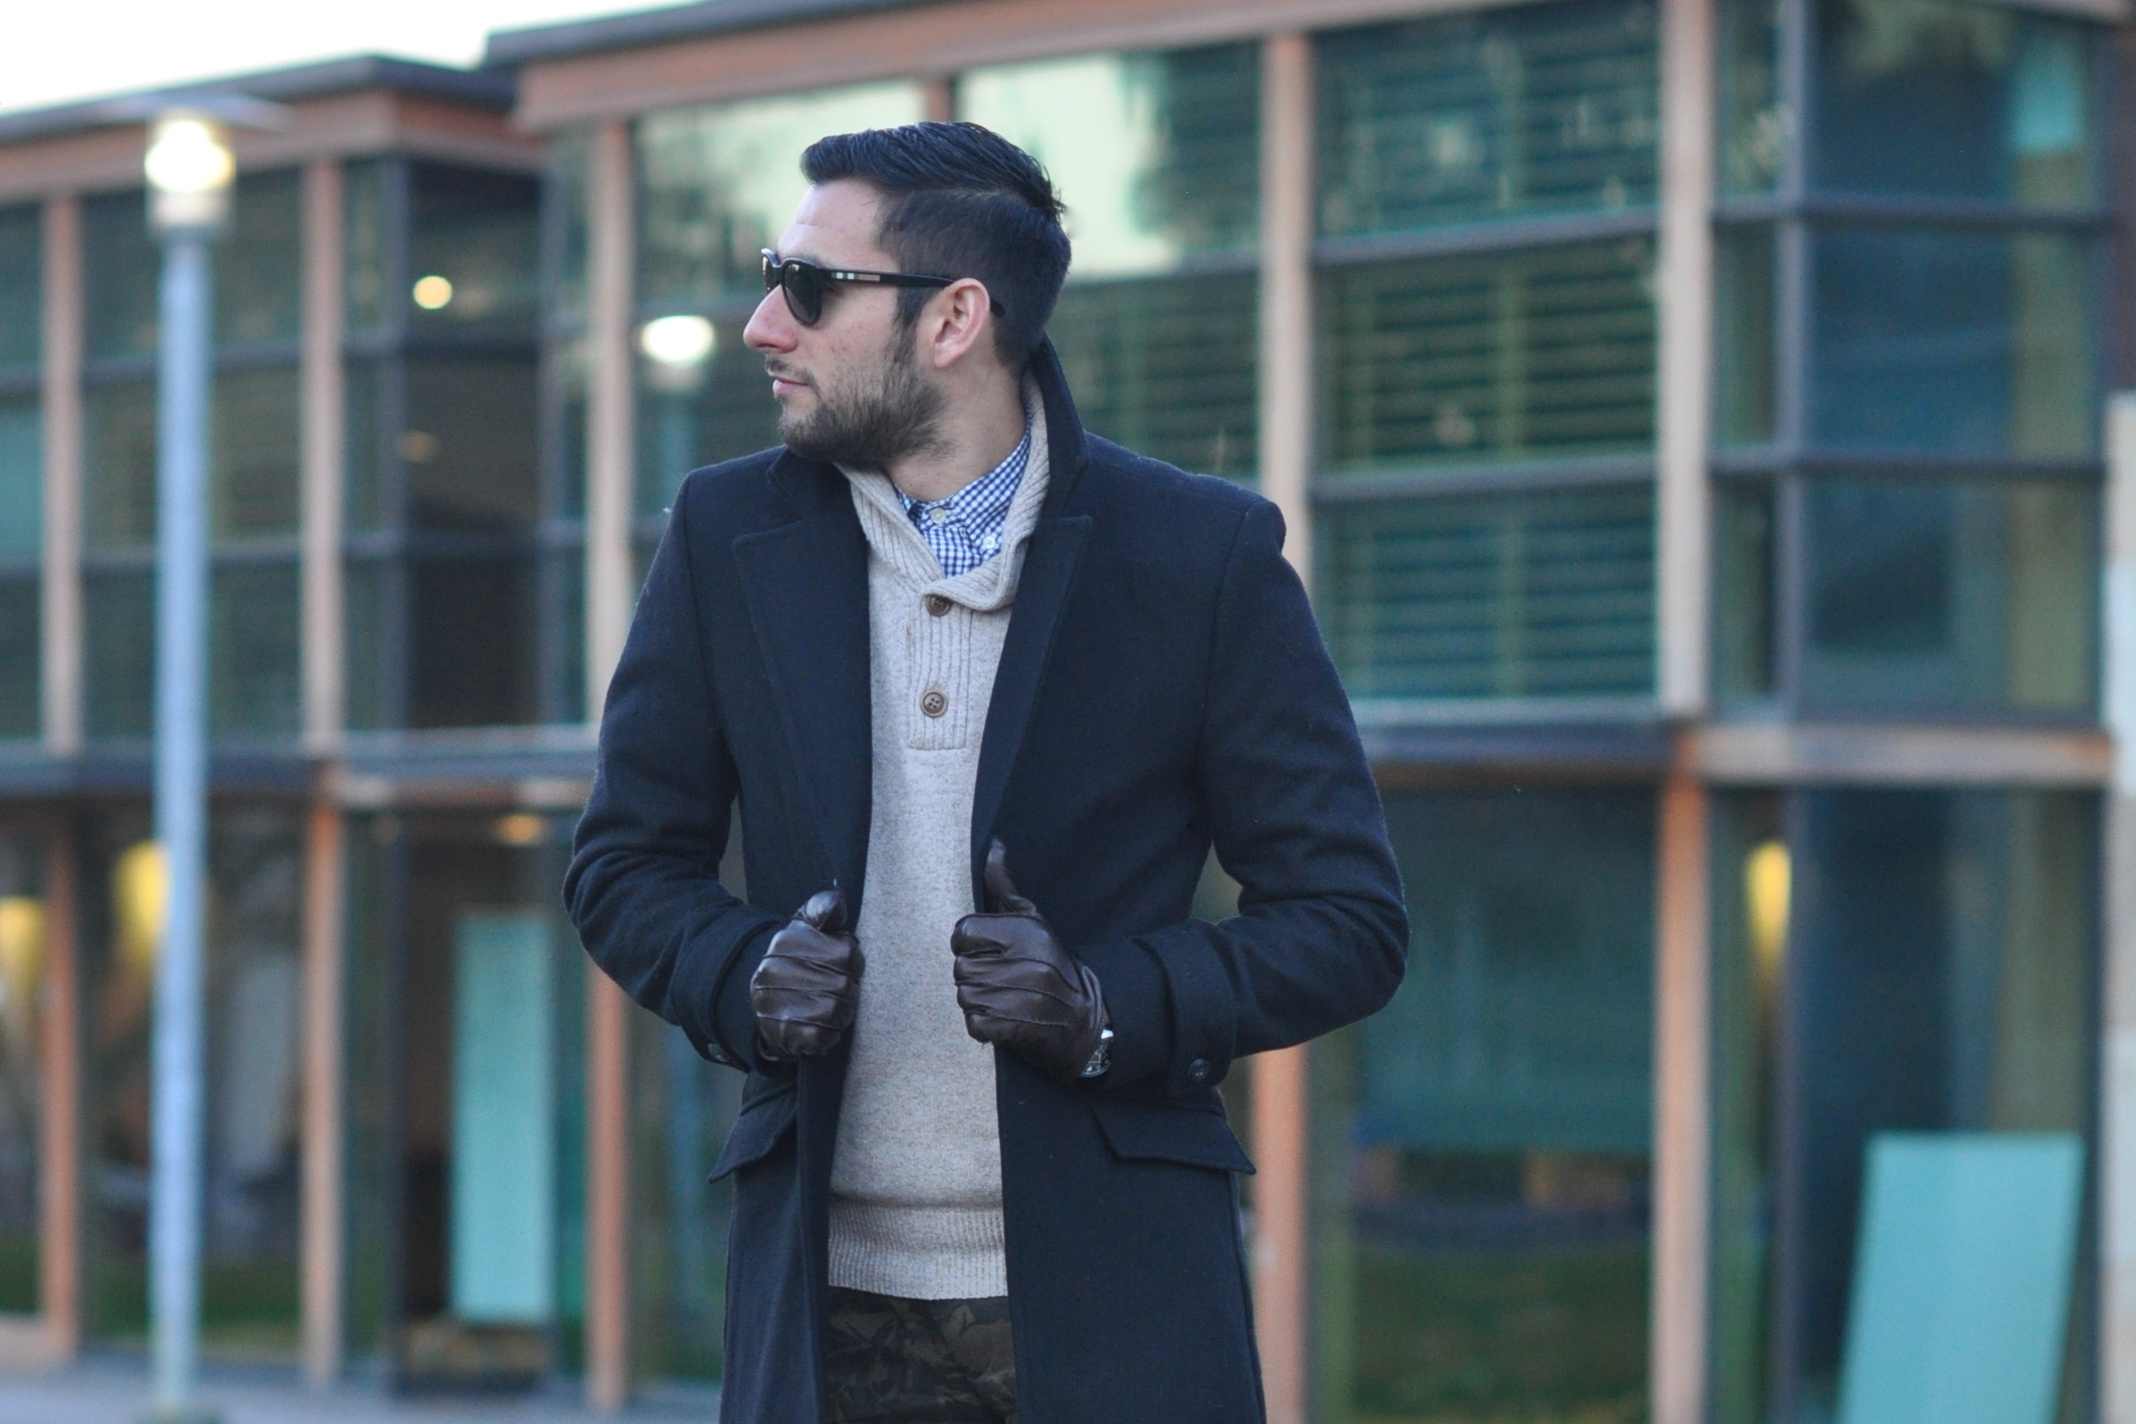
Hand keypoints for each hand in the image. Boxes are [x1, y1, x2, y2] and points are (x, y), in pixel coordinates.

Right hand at [750, 889, 862, 1059]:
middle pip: (843, 985)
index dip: (854, 964)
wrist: (762, 1000)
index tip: (845, 967)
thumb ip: (823, 909)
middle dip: (849, 991)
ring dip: (842, 1013)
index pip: (847, 953)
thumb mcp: (806, 925)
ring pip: (836, 1012)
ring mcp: (775, 1003)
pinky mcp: (781, 1033)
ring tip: (833, 1008)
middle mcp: (776, 971)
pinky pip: (822, 1037)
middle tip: (840, 991)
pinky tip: (822, 1026)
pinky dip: (829, 1035)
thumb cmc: (795, 958)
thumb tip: (836, 904)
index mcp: (787, 941)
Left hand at [951, 841, 1108, 1081]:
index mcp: (1025, 931)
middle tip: (1000, 978)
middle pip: (961, 967)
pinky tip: (1004, 1018)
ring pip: (965, 995)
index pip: (962, 932)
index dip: (969, 944)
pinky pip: (974, 1023)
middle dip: (975, 975)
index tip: (987, 952)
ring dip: (978, 1001)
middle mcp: (1025, 962)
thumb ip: (1004, 887)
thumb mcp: (1034, 920)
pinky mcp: (1015, 1027)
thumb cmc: (1052, 963)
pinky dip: (984, 1025)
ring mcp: (1021, 997)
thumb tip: (993, 848)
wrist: (1085, 1017)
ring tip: (1004, 998)